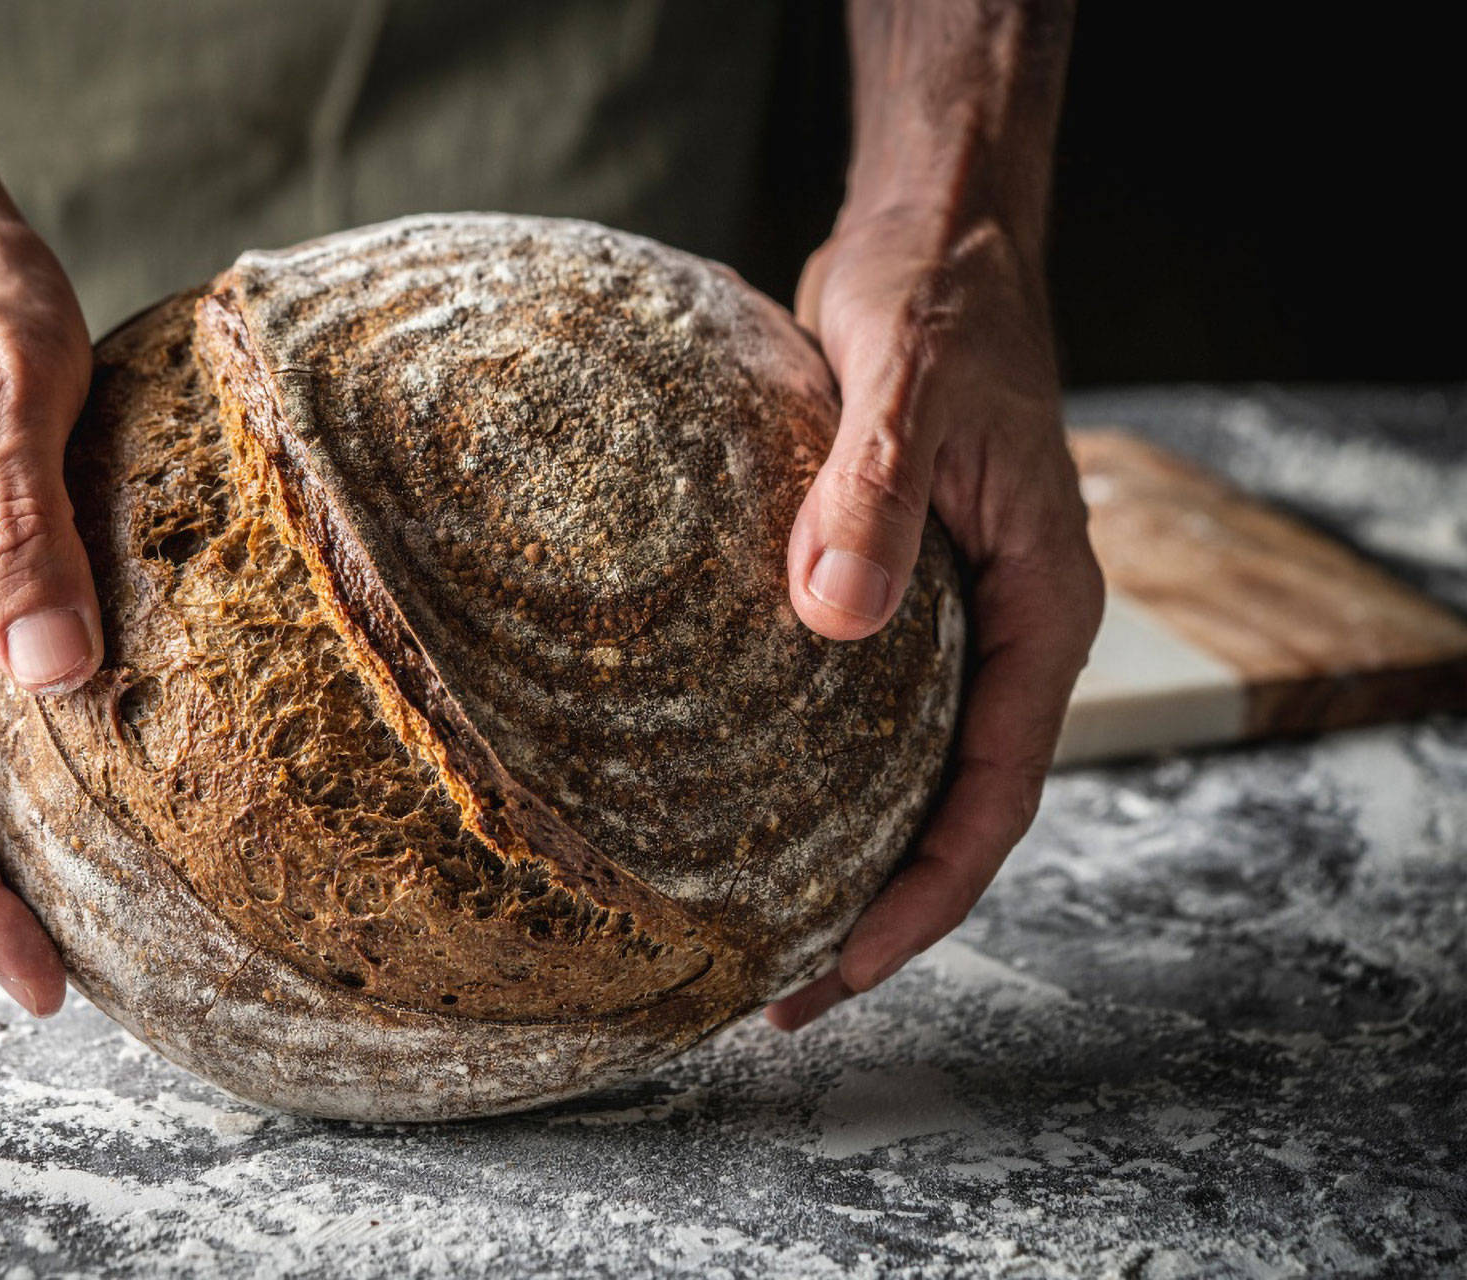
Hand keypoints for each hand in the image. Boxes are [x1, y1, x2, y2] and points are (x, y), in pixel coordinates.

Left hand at [766, 206, 1103, 1029]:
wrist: (933, 242)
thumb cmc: (940, 303)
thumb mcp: (909, 386)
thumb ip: (874, 494)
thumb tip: (834, 621)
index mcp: (1040, 610)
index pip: (994, 794)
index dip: (922, 896)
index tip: (840, 967)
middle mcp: (1003, 632)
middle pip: (953, 811)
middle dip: (876, 910)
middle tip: (776, 993)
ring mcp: (950, 617)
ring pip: (908, 771)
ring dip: (844, 854)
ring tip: (752, 930)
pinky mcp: (893, 590)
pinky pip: (865, 710)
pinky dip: (817, 772)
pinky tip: (741, 806)